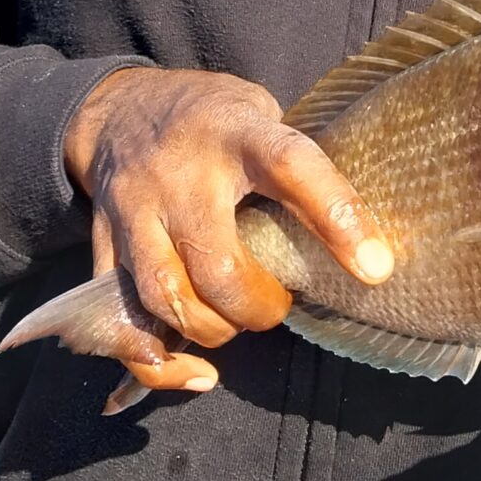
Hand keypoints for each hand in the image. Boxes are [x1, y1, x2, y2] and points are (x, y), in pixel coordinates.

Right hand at [63, 68, 392, 397]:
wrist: (118, 108)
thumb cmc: (211, 118)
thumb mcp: (260, 113)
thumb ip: (295, 165)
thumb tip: (361, 236)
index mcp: (236, 132)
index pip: (291, 167)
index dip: (336, 217)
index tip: (375, 268)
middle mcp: (180, 174)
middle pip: (218, 266)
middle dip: (258, 306)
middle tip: (277, 303)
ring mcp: (135, 212)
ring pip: (166, 297)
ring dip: (213, 330)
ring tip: (235, 321)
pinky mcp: (104, 247)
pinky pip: (120, 322)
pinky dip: (158, 364)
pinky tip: (195, 371)